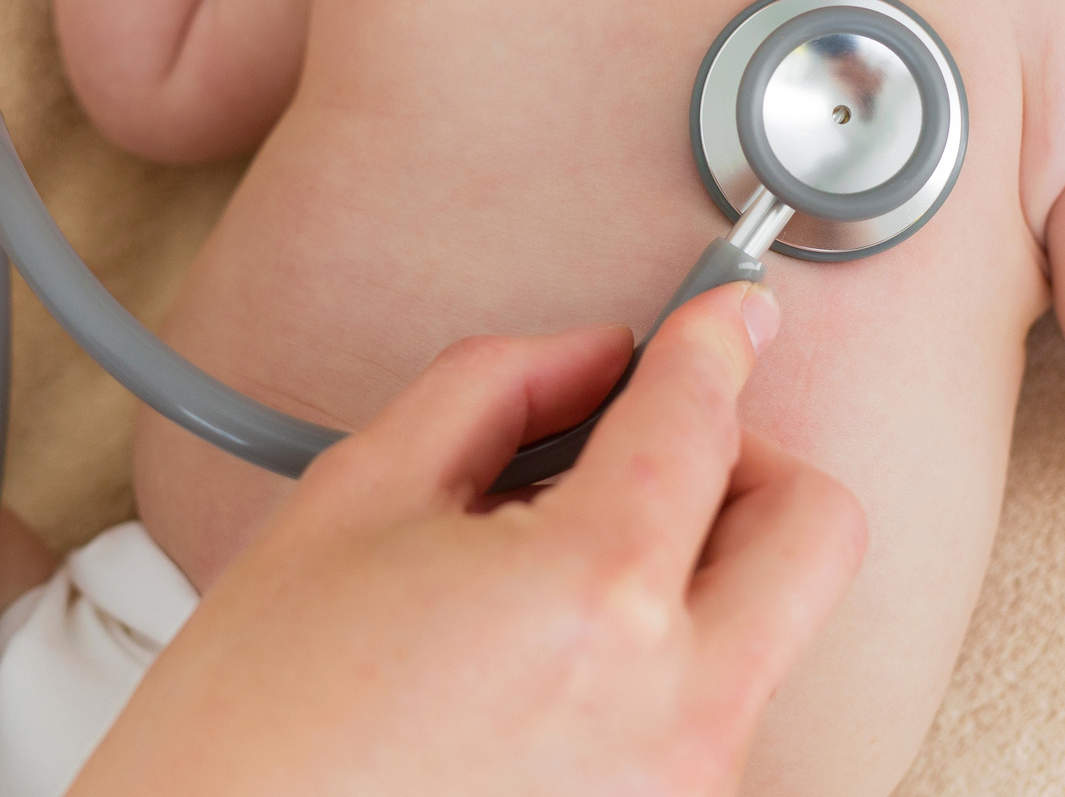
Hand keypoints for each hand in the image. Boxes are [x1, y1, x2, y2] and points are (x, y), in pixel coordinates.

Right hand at [68, 284, 866, 796]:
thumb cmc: (248, 736)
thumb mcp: (348, 503)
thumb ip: (493, 389)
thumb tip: (592, 357)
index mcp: (596, 599)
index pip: (701, 419)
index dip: (713, 339)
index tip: (726, 316)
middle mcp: (677, 710)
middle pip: (816, 529)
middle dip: (752, 463)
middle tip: (665, 457)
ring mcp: (683, 792)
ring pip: (767, 630)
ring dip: (695, 575)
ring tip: (558, 586)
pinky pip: (715, 715)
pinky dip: (665, 665)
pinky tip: (557, 670)